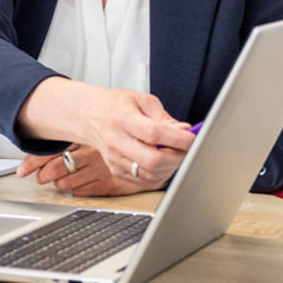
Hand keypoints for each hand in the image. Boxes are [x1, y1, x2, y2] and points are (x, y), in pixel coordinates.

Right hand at [17, 79, 195, 188]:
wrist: (90, 116)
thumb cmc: (116, 106)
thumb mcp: (142, 101)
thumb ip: (165, 118)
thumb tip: (185, 132)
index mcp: (122, 118)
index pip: (153, 133)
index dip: (177, 138)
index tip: (192, 138)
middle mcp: (116, 141)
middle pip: (152, 160)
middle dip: (177, 157)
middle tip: (187, 149)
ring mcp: (115, 159)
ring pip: (150, 174)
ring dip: (170, 167)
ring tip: (175, 154)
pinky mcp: (116, 171)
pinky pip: (144, 182)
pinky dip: (160, 175)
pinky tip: (163, 163)